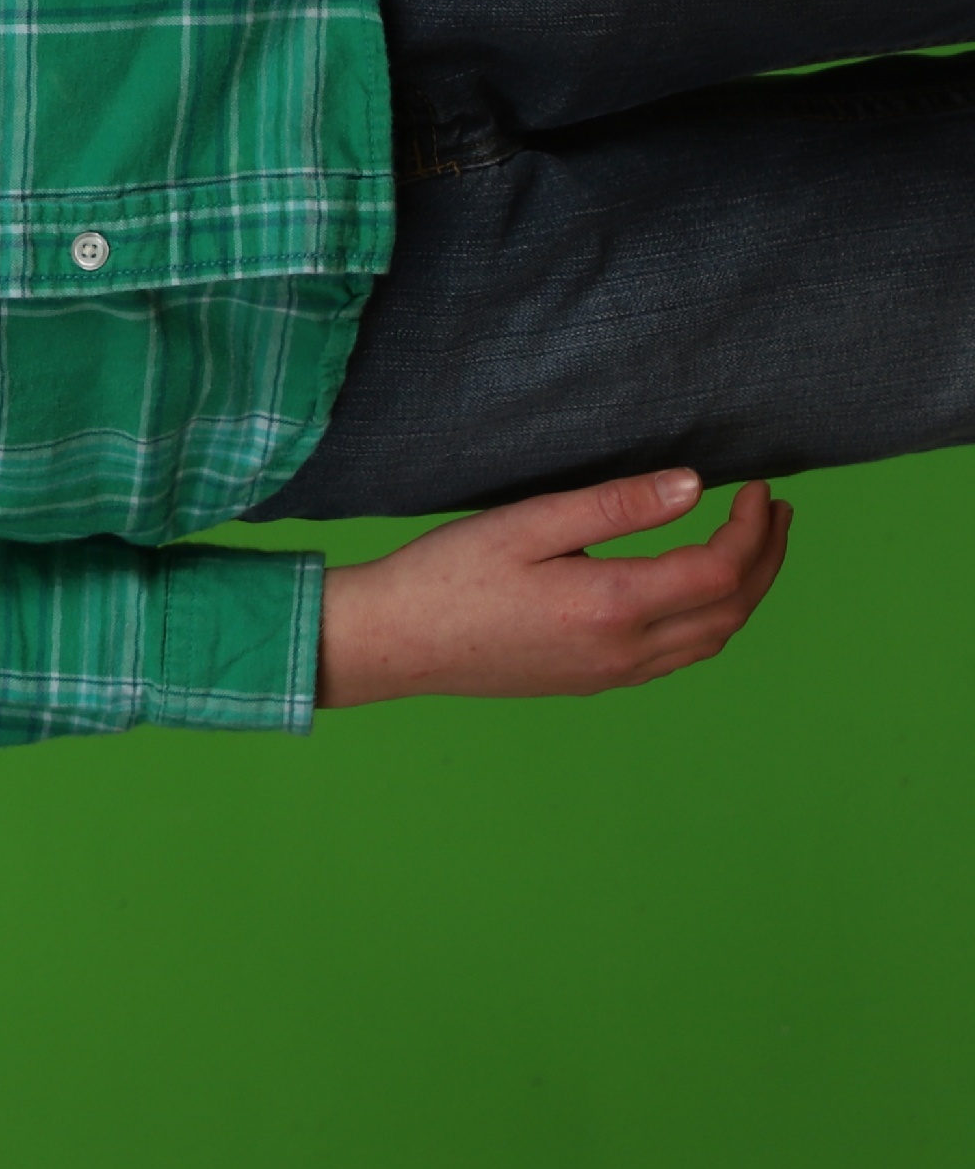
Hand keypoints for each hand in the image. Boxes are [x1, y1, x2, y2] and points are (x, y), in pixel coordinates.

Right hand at [317, 472, 790, 708]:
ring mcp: (612, 674)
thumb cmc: (447, 575)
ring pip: (713, 639)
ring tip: (752, 546)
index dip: (750, 526)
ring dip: (746, 592)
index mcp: (612, 605)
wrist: (394, 642)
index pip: (720, 568)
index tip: (755, 487)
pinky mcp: (594, 682)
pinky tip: (698, 591)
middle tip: (773, 511)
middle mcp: (625, 650)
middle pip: (732, 609)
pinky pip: (680, 656)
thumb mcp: (527, 523)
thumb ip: (614, 506)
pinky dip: (712, 620)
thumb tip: (692, 487)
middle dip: (765, 557)